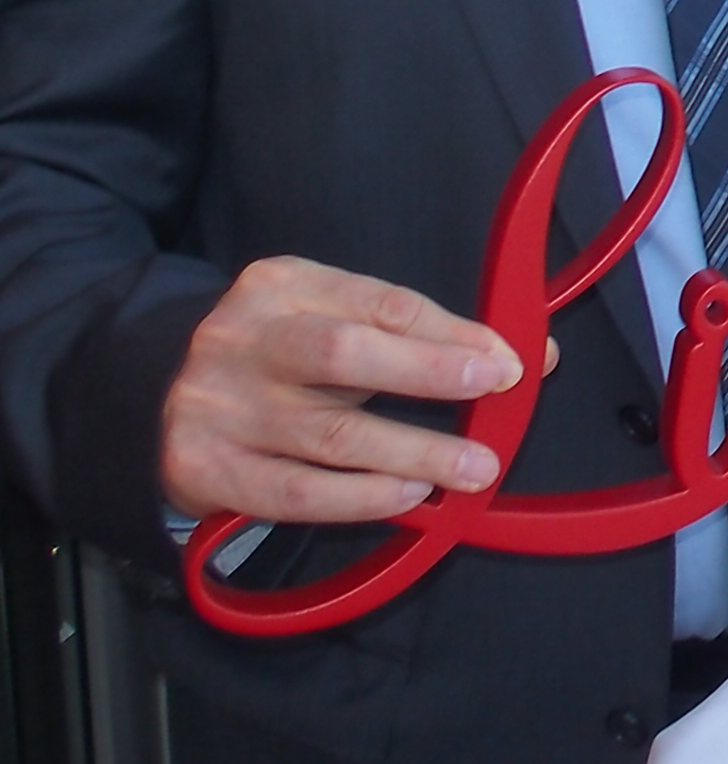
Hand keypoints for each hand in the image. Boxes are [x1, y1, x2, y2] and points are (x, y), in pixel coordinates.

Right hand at [162, 256, 537, 522]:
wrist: (155, 399)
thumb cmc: (275, 359)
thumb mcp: (329, 322)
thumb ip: (411, 335)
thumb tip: (517, 359)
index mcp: (281, 285)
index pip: (380, 304)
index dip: (451, 332)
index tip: (510, 359)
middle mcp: (242, 339)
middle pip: (343, 354)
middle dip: (428, 372)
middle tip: (496, 391)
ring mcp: (216, 406)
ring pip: (329, 434)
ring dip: (413, 452)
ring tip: (473, 467)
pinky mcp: (202, 469)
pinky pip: (295, 492)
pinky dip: (359, 497)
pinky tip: (408, 495)